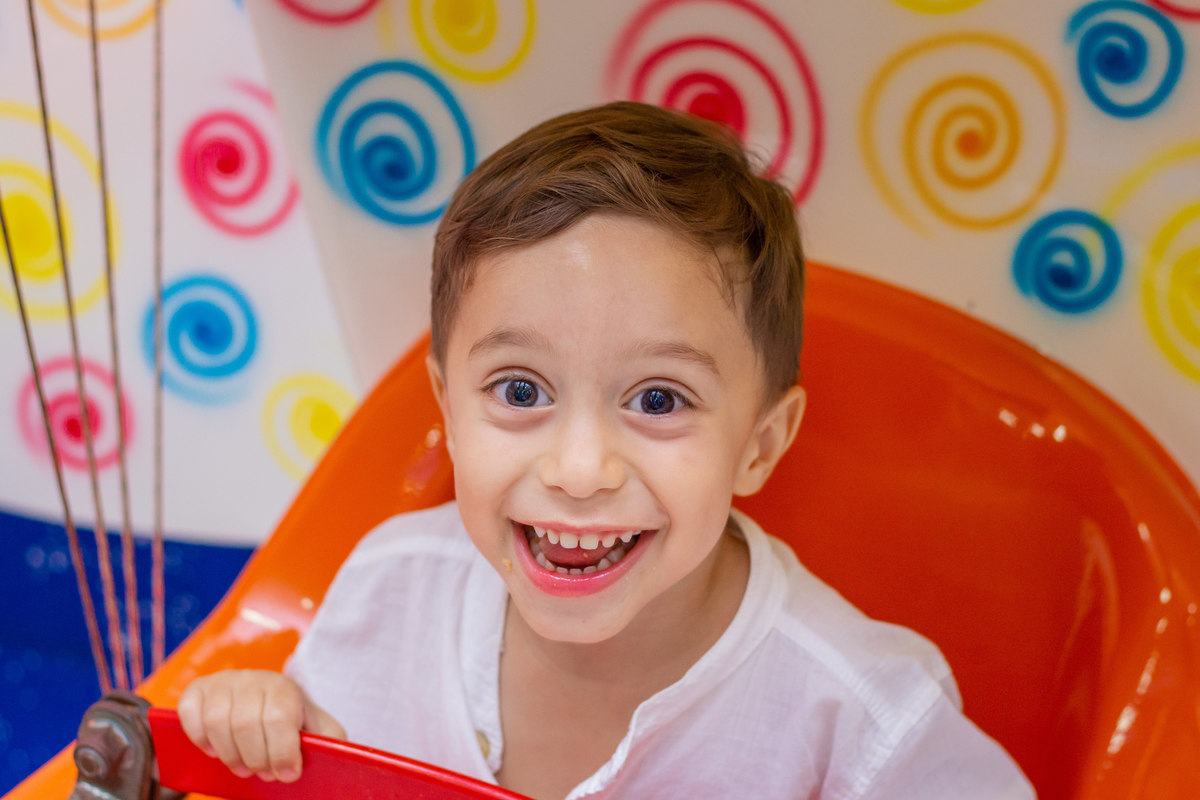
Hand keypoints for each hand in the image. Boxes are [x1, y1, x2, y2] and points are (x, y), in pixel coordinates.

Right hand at [176, 669, 345, 782]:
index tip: (287, 774)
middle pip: (245, 725)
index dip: (281, 753)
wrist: (267, 698)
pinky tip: (215, 749)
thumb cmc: (293, 721)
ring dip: (229, 755)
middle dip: (256, 759)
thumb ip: (329, 741)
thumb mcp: (318, 729)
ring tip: (243, 767)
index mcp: (285, 687)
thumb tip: (338, 758)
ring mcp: (222, 682)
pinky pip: (190, 714)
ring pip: (217, 723)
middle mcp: (252, 678)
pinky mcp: (196, 690)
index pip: (279, 718)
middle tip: (262, 773)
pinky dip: (200, 738)